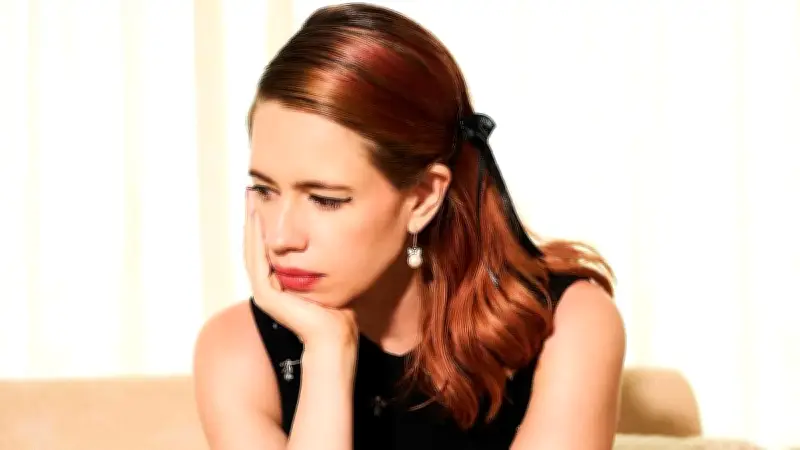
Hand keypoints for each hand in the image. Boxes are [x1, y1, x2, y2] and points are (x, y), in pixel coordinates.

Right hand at [244, 189, 358, 348]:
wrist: (336, 338)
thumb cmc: (340, 312)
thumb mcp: (330, 278)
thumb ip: (324, 262)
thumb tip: (334, 242)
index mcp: (280, 284)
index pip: (268, 248)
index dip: (265, 224)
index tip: (267, 198)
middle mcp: (268, 287)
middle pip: (256, 245)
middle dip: (254, 218)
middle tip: (251, 191)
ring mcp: (264, 292)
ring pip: (252, 250)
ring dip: (251, 224)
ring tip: (250, 198)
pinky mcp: (265, 295)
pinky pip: (257, 261)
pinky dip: (256, 239)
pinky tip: (257, 218)